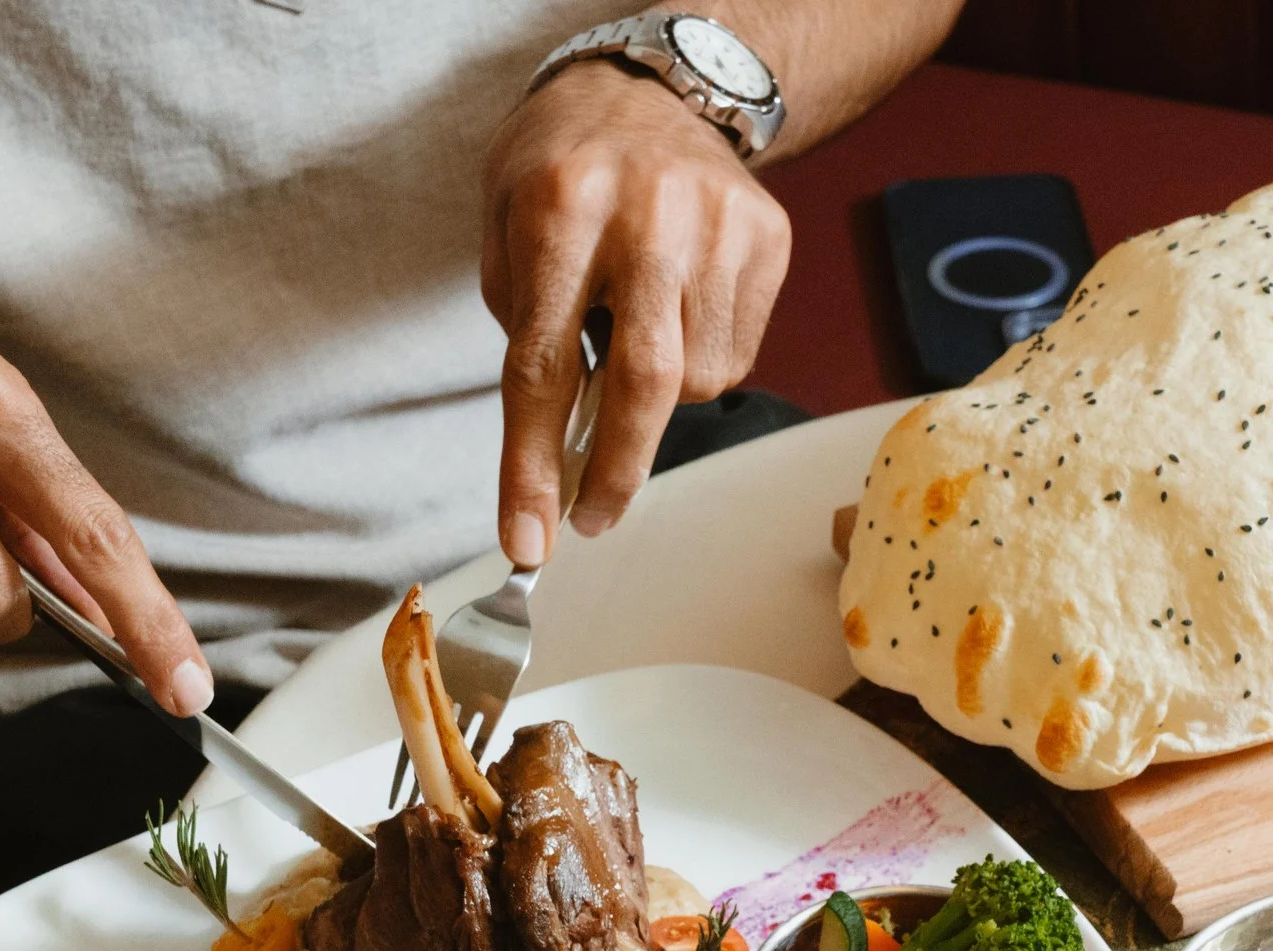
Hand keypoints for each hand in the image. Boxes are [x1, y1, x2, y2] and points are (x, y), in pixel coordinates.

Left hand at [481, 61, 790, 565]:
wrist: (649, 89)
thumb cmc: (562, 169)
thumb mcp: (505, 227)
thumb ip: (527, 330)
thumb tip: (554, 455)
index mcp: (560, 207)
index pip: (543, 364)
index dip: (532, 465)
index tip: (529, 539)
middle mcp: (648, 213)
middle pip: (644, 382)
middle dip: (617, 469)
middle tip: (594, 517)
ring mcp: (719, 224)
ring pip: (697, 378)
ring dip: (659, 397)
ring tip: (635, 337)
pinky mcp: (767, 238)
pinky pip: (736, 353)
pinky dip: (700, 362)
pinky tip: (679, 311)